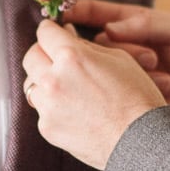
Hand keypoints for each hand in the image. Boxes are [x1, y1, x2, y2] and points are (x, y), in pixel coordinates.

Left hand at [23, 19, 166, 169]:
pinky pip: (41, 110)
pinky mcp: (47, 128)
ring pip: (32, 84)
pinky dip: (52, 106)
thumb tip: (70, 38)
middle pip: (31, 56)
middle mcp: (53, 79)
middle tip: (56, 57)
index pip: (45, 32)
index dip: (51, 30)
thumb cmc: (137, 97)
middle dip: (42, 52)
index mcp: (71, 56)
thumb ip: (88, 47)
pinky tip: (73, 110)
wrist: (139, 140)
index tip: (55, 33)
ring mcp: (47, 106)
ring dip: (44, 81)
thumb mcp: (119, 58)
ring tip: (67, 87)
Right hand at [62, 0, 169, 128]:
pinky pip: (115, 92)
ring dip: (136, 71)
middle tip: (152, 58)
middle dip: (120, 50)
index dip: (77, 11)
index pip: (95, 14)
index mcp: (132, 26)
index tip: (64, 12)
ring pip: (104, 70)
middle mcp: (121, 51)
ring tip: (167, 78)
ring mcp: (120, 76)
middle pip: (96, 44)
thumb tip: (109, 29)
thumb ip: (148, 23)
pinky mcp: (124, 99)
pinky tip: (165, 91)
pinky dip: (140, 90)